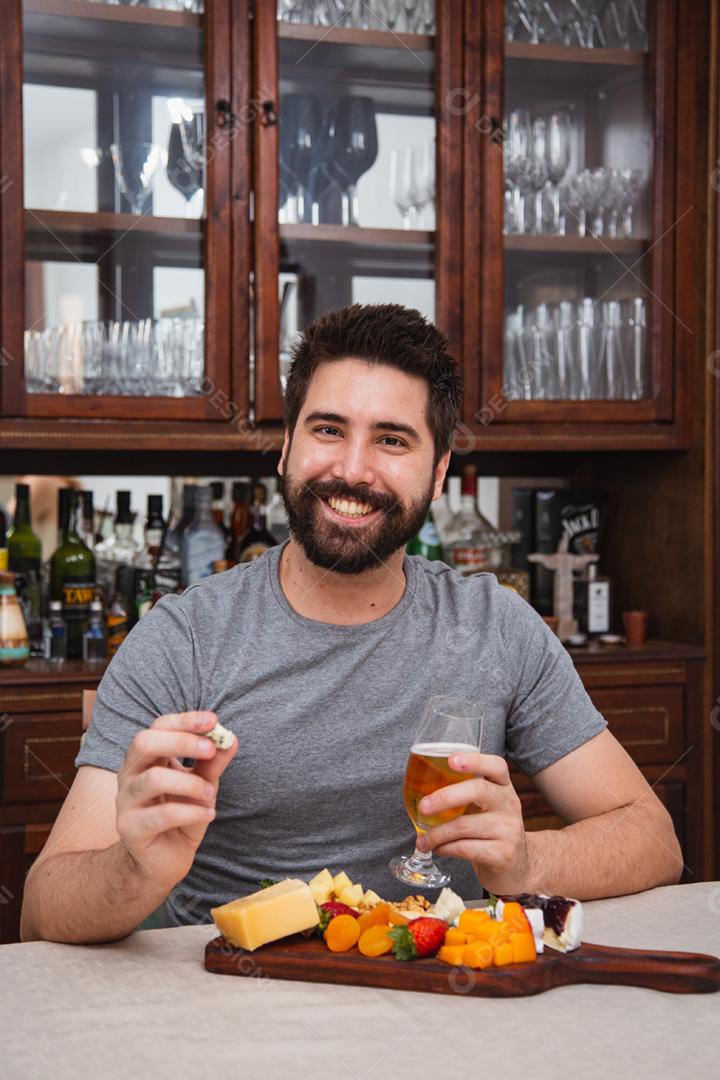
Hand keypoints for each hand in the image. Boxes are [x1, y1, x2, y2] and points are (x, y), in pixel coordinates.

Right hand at [116, 711, 235, 888]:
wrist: (164, 860)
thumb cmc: (181, 814)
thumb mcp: (202, 784)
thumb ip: (212, 762)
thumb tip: (231, 739)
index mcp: (146, 758)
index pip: (158, 726)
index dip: (184, 720)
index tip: (213, 721)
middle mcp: (129, 774)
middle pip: (145, 743)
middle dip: (182, 741)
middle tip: (210, 750)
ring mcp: (126, 801)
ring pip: (153, 779)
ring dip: (191, 784)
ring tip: (211, 795)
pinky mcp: (130, 828)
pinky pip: (161, 815)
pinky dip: (191, 813)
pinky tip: (208, 815)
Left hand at [415, 752, 528, 894]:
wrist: (517, 867)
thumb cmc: (491, 831)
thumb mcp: (486, 808)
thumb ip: (464, 795)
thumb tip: (419, 789)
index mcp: (503, 787)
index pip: (496, 766)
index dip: (474, 760)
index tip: (451, 760)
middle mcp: (510, 805)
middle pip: (479, 790)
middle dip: (445, 797)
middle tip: (423, 806)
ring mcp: (509, 830)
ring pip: (464, 825)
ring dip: (437, 833)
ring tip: (424, 840)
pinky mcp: (503, 854)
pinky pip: (465, 848)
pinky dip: (445, 848)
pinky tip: (438, 849)